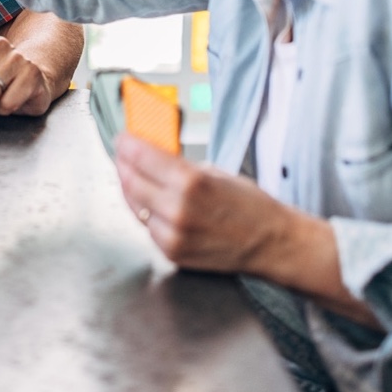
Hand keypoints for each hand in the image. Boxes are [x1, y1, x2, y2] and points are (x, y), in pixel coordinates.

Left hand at [114, 133, 291, 273]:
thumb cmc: (248, 205)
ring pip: (135, 205)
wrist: (269, 242)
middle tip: (122, 154)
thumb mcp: (214, 171)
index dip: (127, 144)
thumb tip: (151, 155)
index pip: (142, 157)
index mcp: (190, 182)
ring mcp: (172, 235)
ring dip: (130, 187)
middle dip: (123, 163)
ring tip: (130, 174)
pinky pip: (147, 227)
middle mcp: (177, 210)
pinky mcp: (171, 253)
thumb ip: (178, 165)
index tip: (122, 138)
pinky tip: (147, 200)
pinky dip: (144, 211)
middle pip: (131, 181)